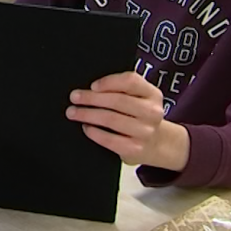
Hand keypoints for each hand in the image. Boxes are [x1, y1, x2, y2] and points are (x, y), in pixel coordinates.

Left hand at [66, 72, 189, 170]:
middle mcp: (152, 112)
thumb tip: (92, 88)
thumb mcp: (139, 97)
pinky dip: (94, 133)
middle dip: (91, 98)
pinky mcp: (135, 149)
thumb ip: (122, 88)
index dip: (109, 82)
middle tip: (74, 97)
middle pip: (118, 101)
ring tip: (74, 112)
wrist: (156, 144)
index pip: (131, 81)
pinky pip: (110, 139)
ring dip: (88, 114)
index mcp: (152, 94)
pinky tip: (86, 128)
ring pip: (111, 119)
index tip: (92, 85)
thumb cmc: (139, 116)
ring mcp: (145, 132)